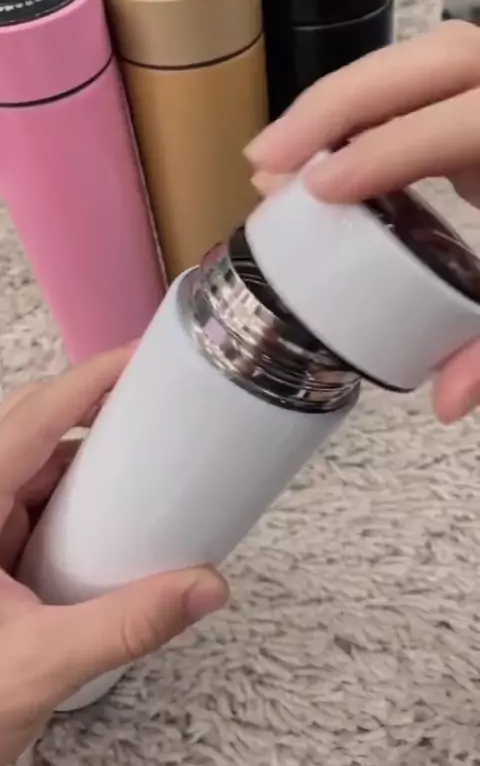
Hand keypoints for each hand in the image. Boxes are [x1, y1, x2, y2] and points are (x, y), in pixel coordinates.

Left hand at [0, 348, 227, 765]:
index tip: (137, 358)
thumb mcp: (43, 660)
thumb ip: (128, 624)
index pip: (30, 420)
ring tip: (148, 452)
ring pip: (40, 464)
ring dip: (91, 456)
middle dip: (95, 411)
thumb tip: (207, 587)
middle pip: (35, 428)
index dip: (86, 381)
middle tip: (155, 400)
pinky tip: (118, 511)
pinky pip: (42, 500)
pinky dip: (82, 496)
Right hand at [246, 20, 479, 423]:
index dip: (388, 152)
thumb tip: (445, 404)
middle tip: (264, 160)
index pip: (462, 126)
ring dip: (337, 102)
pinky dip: (358, 112)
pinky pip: (413, 84)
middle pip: (430, 60)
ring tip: (273, 153)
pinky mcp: (479, 96)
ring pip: (415, 60)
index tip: (319, 188)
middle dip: (336, 107)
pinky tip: (317, 148)